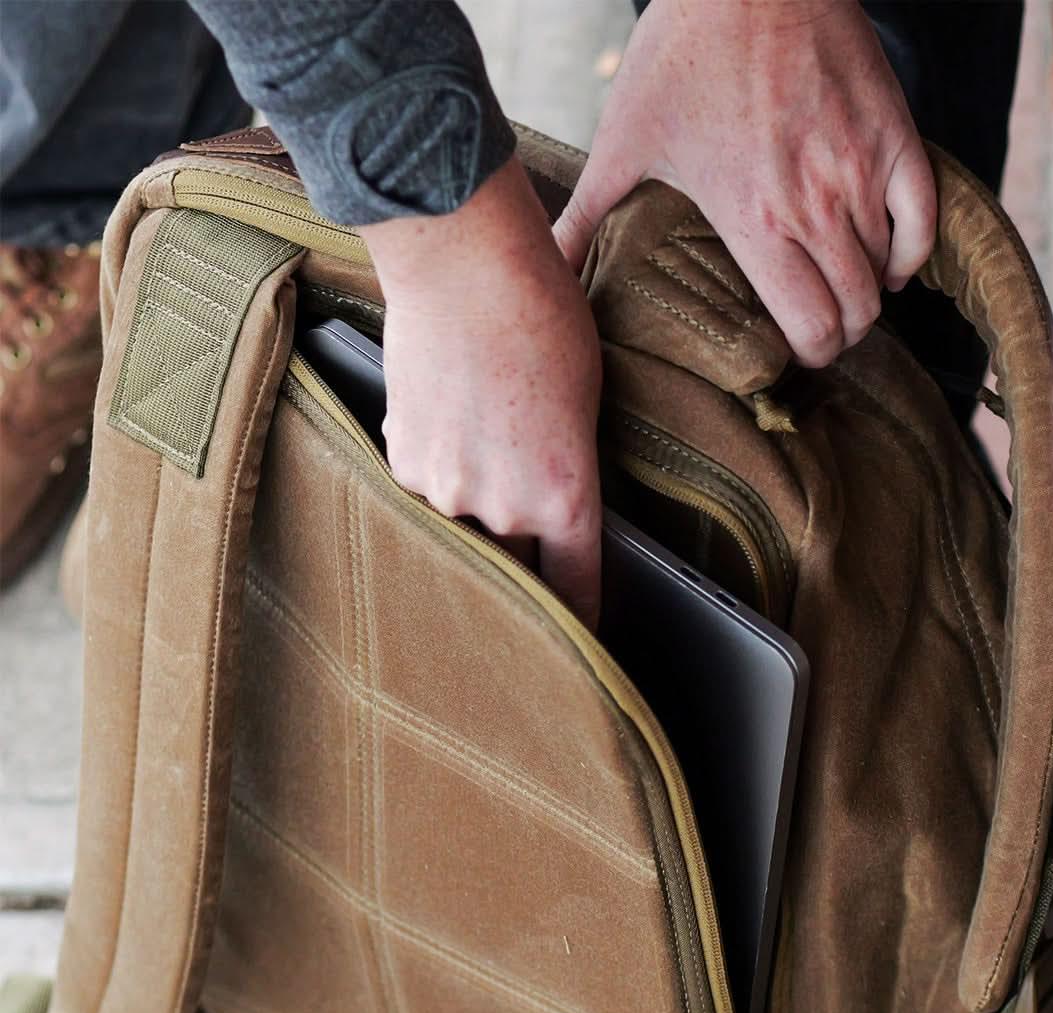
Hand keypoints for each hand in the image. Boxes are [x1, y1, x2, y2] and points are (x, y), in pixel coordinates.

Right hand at [358, 157, 603, 627]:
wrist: (464, 264)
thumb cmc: (542, 318)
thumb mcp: (585, 406)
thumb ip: (568, 474)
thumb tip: (548, 509)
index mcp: (563, 499)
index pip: (574, 589)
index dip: (579, 619)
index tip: (579, 643)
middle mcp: (501, 509)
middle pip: (515, 561)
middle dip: (522, 552)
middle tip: (523, 516)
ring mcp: (443, 490)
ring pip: (465, 525)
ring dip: (475, 503)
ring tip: (485, 436)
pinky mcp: (402, 463)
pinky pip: (426, 491)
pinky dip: (440, 469)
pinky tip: (452, 419)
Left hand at [555, 0, 935, 366]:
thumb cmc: (680, 54)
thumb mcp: (620, 141)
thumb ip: (584, 216)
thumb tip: (545, 268)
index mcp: (755, 223)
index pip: (812, 330)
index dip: (807, 355)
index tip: (792, 350)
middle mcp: (816, 206)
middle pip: (855, 315)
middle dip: (838, 336)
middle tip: (817, 329)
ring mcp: (862, 170)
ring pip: (886, 274)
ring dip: (867, 295)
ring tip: (842, 292)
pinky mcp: (896, 134)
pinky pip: (923, 221)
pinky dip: (909, 253)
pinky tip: (886, 259)